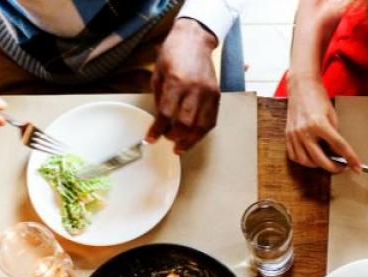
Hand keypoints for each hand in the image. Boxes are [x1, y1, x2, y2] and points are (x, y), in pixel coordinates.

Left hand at [147, 18, 219, 152]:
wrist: (195, 39)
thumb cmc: (174, 53)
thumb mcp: (158, 73)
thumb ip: (159, 97)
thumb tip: (160, 119)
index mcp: (176, 82)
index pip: (166, 114)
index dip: (157, 130)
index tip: (151, 138)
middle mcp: (194, 89)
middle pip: (185, 124)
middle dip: (174, 137)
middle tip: (167, 139)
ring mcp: (208, 93)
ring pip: (201, 126)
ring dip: (190, 140)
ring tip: (180, 147)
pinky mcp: (216, 95)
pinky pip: (211, 120)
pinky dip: (202, 132)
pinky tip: (194, 137)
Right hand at [285, 74, 359, 172]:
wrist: (301, 86)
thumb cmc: (318, 97)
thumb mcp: (332, 115)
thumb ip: (334, 134)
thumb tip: (337, 151)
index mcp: (319, 124)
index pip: (339, 146)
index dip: (350, 158)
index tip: (357, 167)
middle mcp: (305, 131)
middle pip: (321, 160)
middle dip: (334, 168)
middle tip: (342, 167)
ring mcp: (294, 135)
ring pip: (306, 162)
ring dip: (318, 166)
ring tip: (326, 162)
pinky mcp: (288, 136)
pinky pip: (294, 156)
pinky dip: (304, 161)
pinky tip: (311, 158)